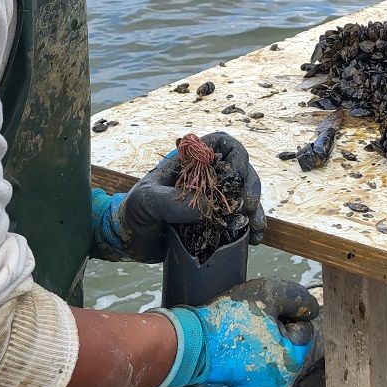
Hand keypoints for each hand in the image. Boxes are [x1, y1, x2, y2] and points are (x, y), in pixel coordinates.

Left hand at [89, 131, 265, 263]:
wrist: (129, 240)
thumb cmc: (134, 211)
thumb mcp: (147, 202)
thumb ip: (171, 202)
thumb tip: (207, 207)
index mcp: (191, 162)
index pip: (222, 145)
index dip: (236, 154)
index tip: (235, 175)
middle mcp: (206, 177)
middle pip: (241, 171)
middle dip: (250, 186)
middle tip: (248, 207)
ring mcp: (213, 200)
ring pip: (244, 196)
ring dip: (256, 210)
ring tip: (257, 230)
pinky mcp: (215, 222)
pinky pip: (240, 221)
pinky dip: (251, 229)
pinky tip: (254, 241)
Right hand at [155, 278, 318, 386]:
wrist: (190, 344)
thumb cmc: (229, 318)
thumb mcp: (268, 293)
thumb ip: (297, 298)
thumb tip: (311, 309)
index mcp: (290, 363)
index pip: (303, 331)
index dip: (284, 315)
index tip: (263, 312)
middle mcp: (279, 386)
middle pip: (287, 348)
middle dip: (274, 334)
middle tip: (250, 323)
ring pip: (270, 362)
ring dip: (261, 348)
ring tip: (238, 337)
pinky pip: (253, 375)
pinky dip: (246, 362)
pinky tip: (231, 351)